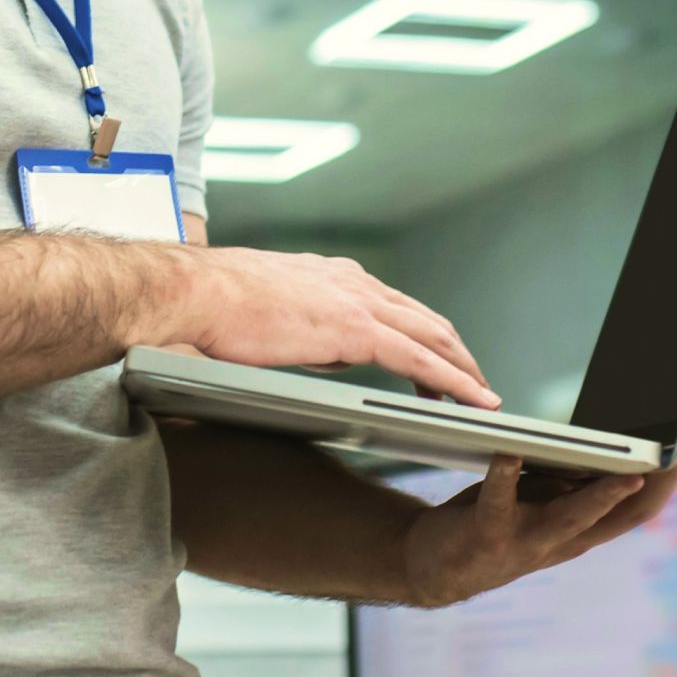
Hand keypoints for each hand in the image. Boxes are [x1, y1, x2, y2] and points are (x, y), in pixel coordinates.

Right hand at [152, 247, 497, 407]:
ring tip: (483, 397)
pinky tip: (473, 400)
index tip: (439, 358)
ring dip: (464, 368)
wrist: (193, 294)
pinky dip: (455, 380)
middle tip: (474, 384)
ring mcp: (358, 303)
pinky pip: (421, 358)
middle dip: (456, 353)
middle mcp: (354, 282)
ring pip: (434, 336)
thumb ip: (307, 327)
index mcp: (334, 276)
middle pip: (426, 319)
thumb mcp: (271, 312)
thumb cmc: (213, 306)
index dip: (425, 334)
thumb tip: (327, 352)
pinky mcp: (355, 330)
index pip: (395, 306)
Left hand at [396, 433, 676, 608]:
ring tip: (626, 466)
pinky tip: (510, 450)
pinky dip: (506, 472)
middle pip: (625, 515)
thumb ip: (575, 479)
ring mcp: (528, 542)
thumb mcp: (545, 500)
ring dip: (602, 493)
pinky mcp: (487, 534)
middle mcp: (565, 541)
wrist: (436, 565)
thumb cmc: (497, 519)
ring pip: (575, 518)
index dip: (670, 476)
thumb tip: (610, 440)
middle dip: (658, 479)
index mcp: (584, 529)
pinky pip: (499, 500)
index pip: (642, 506)